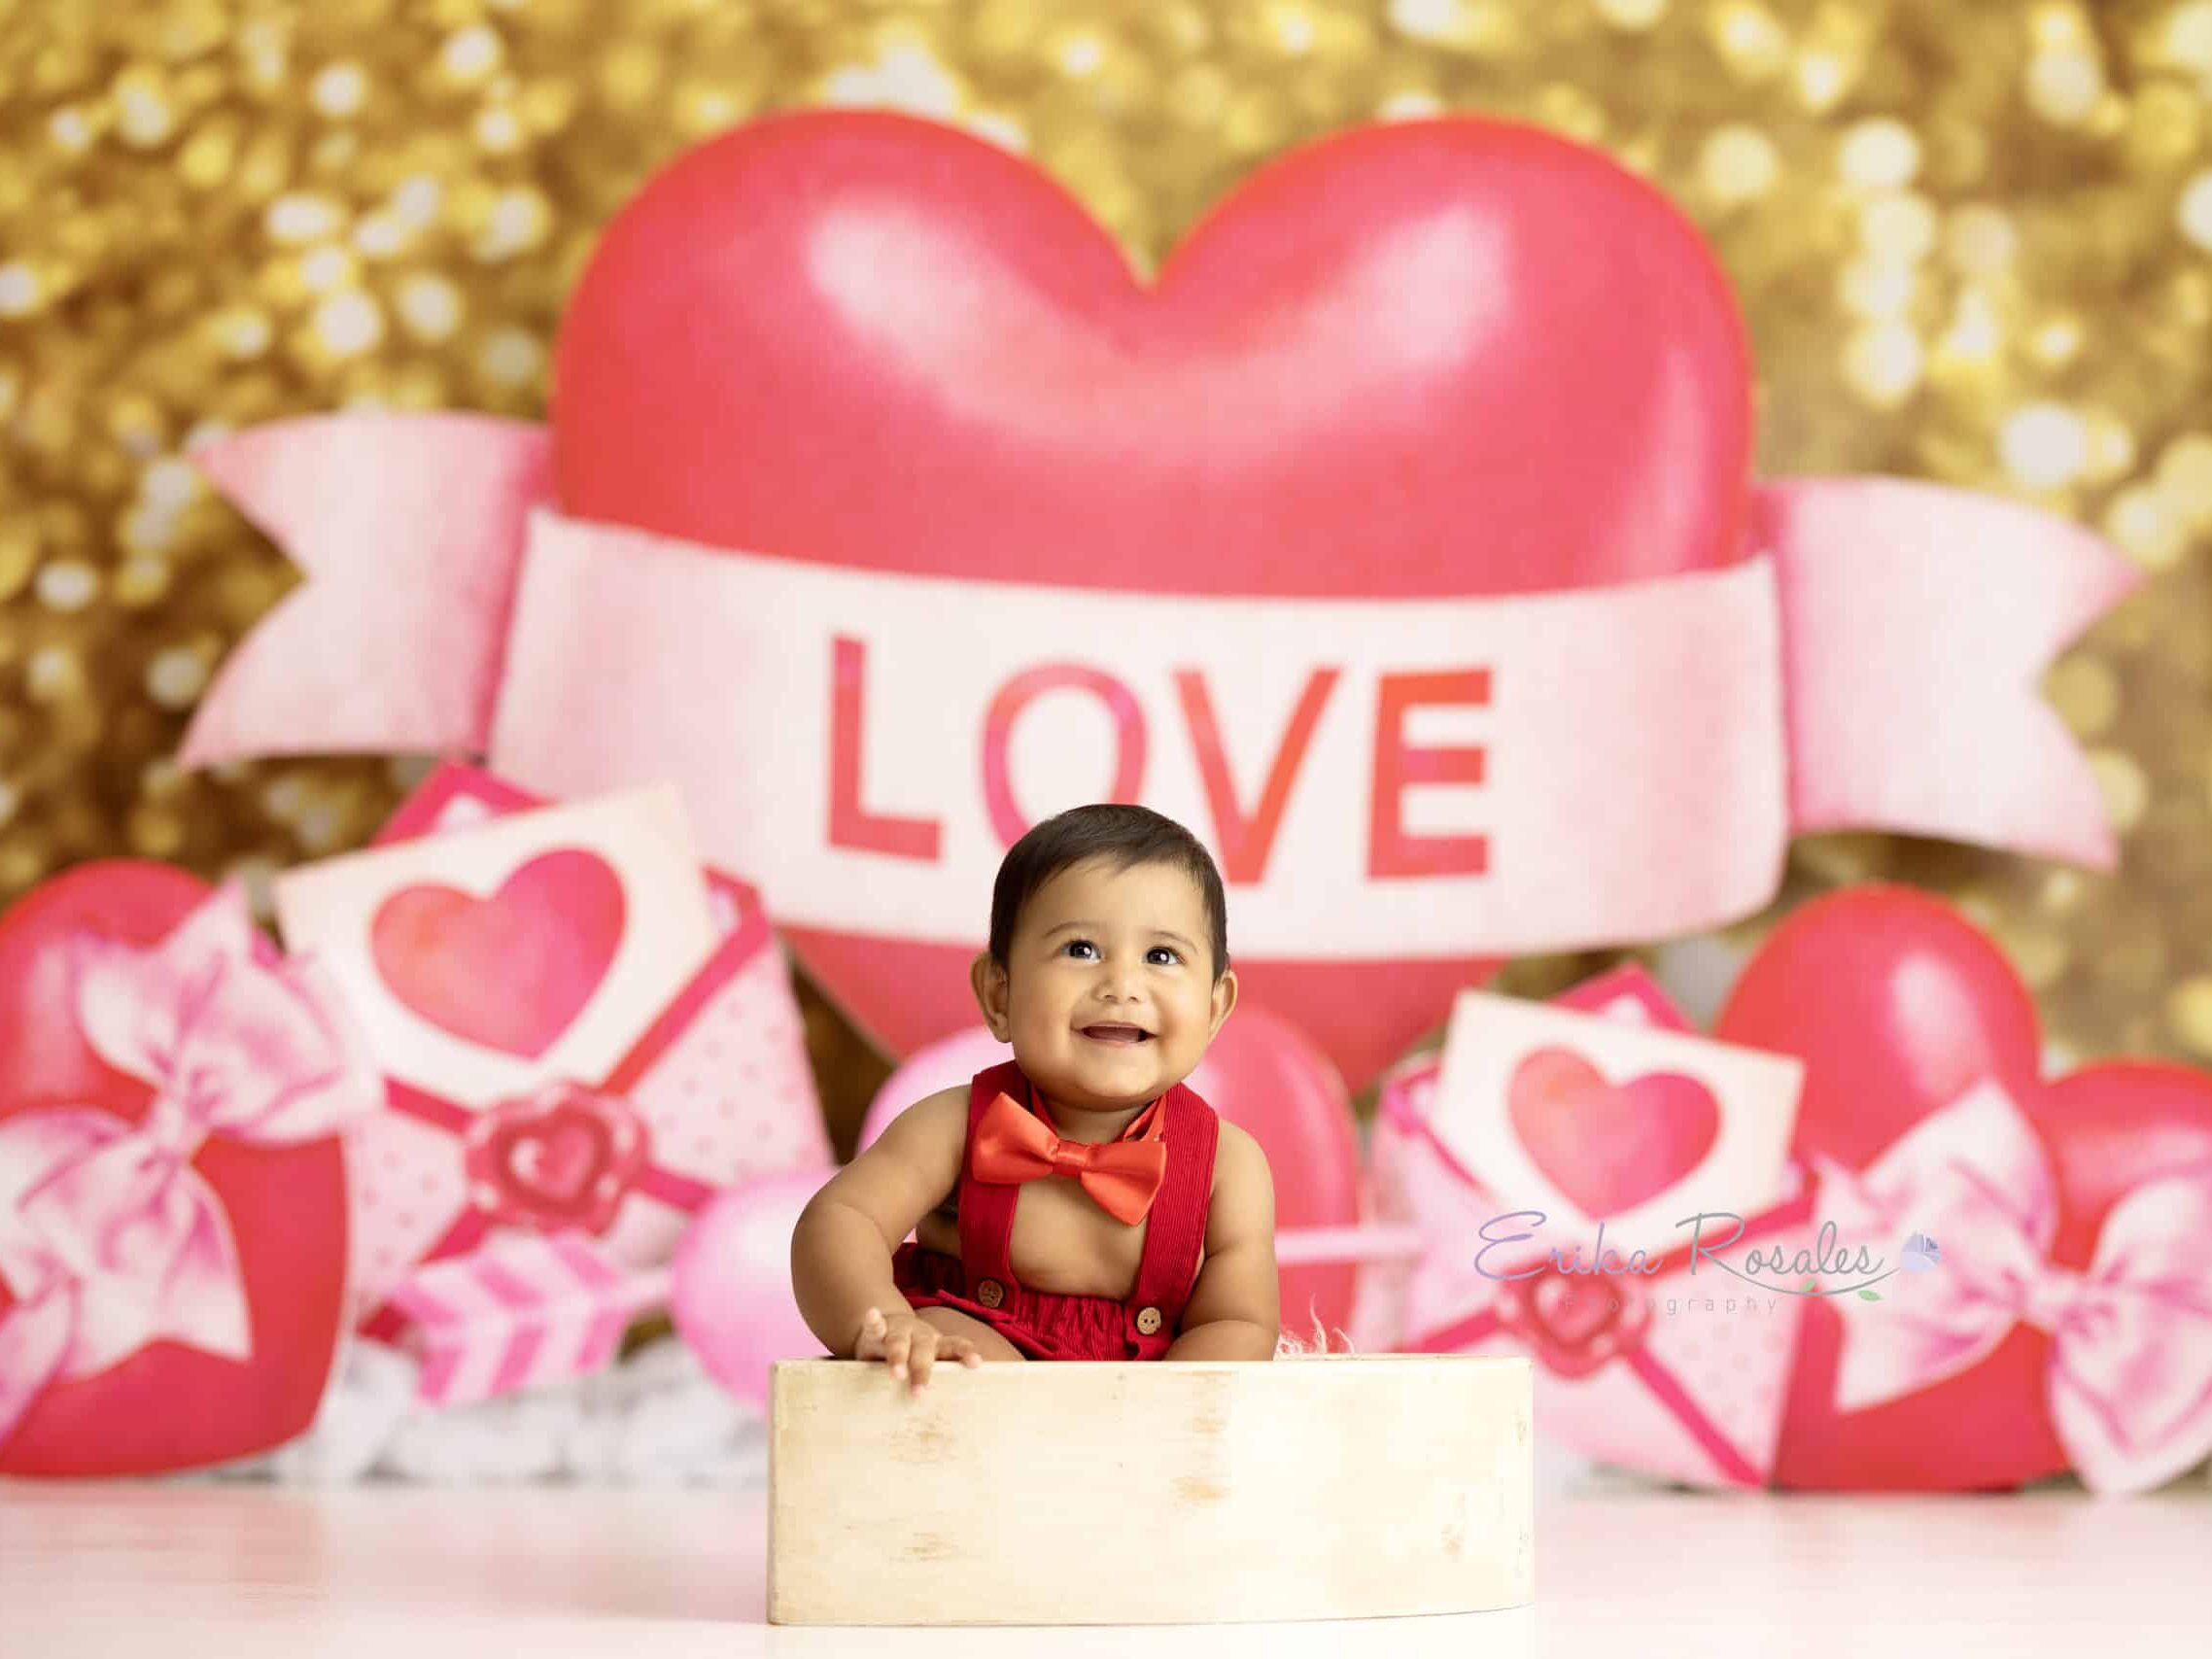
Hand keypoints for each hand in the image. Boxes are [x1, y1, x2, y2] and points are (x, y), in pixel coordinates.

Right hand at [854, 1304, 983, 1393]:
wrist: (886, 1330)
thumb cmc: (910, 1358)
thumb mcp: (923, 1366)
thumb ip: (933, 1381)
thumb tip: (944, 1413)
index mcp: (936, 1345)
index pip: (954, 1346)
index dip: (965, 1353)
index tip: (975, 1363)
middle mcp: (920, 1335)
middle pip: (924, 1350)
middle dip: (922, 1371)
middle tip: (919, 1393)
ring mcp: (898, 1330)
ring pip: (899, 1342)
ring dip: (899, 1357)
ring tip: (897, 1373)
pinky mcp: (877, 1329)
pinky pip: (875, 1326)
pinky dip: (874, 1321)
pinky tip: (873, 1315)